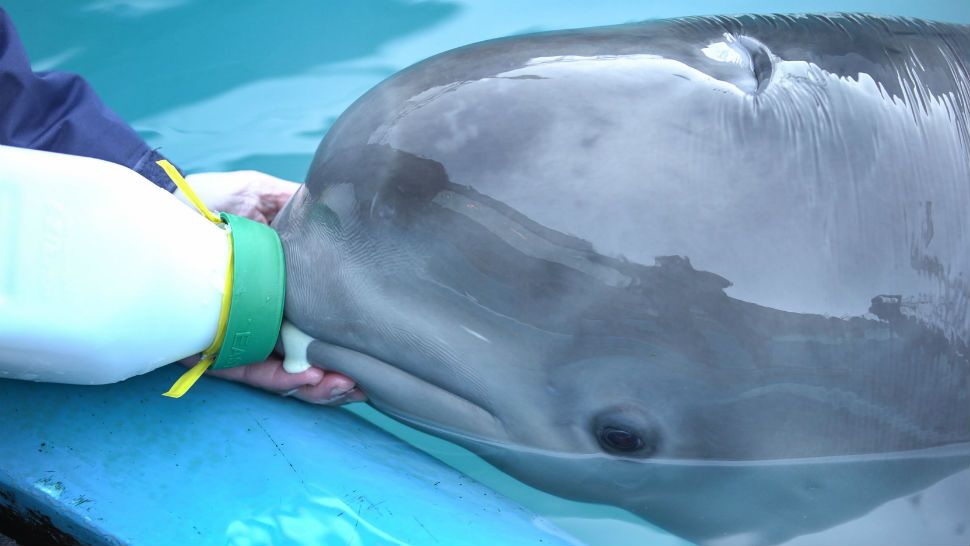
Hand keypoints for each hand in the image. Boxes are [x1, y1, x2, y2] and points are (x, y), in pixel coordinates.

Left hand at [174, 170, 363, 403]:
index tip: (371, 346)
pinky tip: (308, 379)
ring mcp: (234, 331)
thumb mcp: (256, 191)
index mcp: (273, 280)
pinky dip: (278, 378)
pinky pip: (246, 369)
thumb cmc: (200, 199)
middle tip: (363, 380)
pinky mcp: (204, 346)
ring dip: (315, 383)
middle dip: (336, 372)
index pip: (314, 315)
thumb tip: (337, 210)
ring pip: (281, 369)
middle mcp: (258, 310)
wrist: (152, 208)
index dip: (342, 334)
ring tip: (344, 384)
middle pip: (303, 351)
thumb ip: (293, 202)